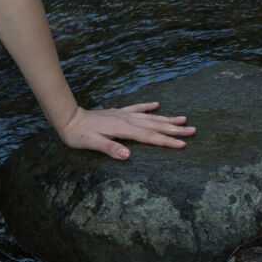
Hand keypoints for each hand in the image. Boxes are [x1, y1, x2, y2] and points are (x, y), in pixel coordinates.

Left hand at [59, 102, 195, 161]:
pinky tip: (157, 105)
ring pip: (150, 117)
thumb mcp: (92, 144)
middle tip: (193, 130)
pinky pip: (137, 108)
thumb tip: (128, 156)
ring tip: (184, 119)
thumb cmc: (79, 135)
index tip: (183, 144)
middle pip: (155, 125)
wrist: (68, 118)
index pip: (150, 137)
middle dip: (175, 129)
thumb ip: (110, 149)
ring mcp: (124, 115)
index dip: (167, 141)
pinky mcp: (118, 112)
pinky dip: (148, 107)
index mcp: (123, 129)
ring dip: (167, 118)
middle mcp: (127, 120)